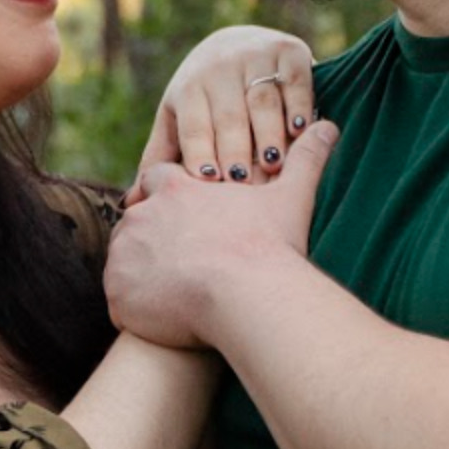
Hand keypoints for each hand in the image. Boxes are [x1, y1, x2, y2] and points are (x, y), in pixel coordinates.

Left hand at [108, 119, 338, 348]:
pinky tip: (160, 322)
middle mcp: (142, 216)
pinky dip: (135, 312)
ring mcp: (125, 254)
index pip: (156, 180)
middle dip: (148, 241)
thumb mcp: (291, 197)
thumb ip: (306, 160)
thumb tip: (329, 125)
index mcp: (176, 189)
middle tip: (175, 266)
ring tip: (169, 298)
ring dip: (139, 276)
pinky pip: (118, 303)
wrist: (247, 295)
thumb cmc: (270, 246)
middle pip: (133, 223)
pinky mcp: (119, 294)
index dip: (163, 198)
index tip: (176, 219)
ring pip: (122, 262)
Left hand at [138, 25, 314, 186]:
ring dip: (268, 132)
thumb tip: (129, 204)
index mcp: (189, 89)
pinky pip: (295, 80)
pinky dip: (298, 104)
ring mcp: (255, 56)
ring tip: (273, 163)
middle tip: (242, 183)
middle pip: (228, 116)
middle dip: (235, 149)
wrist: (237, 42)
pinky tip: (300, 131)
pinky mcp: (289, 50)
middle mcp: (219, 68)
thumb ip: (160, 160)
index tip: (208, 179)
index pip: (194, 125)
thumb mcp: (177, 122)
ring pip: (262, 99)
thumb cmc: (204, 101)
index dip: (200, 150)